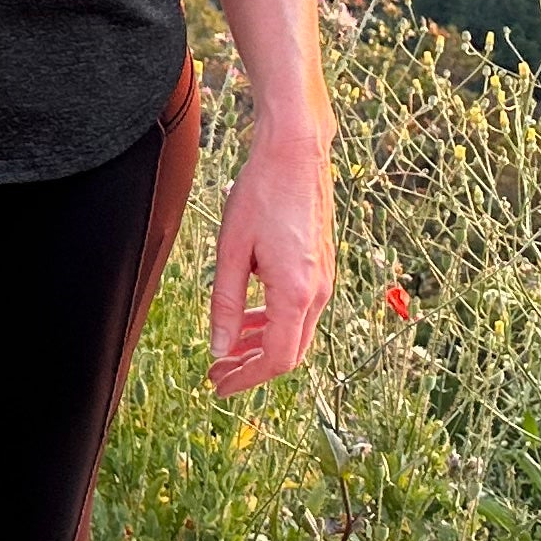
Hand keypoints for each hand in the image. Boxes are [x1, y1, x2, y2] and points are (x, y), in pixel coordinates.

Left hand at [205, 133, 333, 394]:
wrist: (296, 156)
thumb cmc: (260, 195)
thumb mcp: (231, 251)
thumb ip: (226, 305)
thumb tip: (220, 349)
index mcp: (296, 292)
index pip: (277, 359)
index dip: (247, 378)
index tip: (219, 385)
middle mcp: (318, 292)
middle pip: (289, 352)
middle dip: (251, 367)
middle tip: (216, 373)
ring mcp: (324, 280)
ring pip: (295, 333)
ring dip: (260, 345)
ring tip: (226, 349)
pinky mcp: (321, 268)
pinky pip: (299, 311)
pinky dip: (273, 323)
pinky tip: (248, 319)